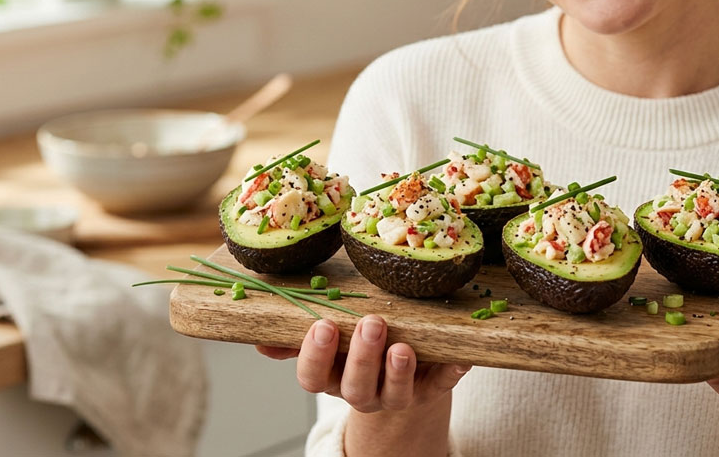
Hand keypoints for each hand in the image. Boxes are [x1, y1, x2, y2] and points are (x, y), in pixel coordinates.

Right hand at [256, 314, 471, 412]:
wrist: (407, 369)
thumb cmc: (362, 342)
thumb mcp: (330, 339)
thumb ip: (296, 334)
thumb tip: (258, 338)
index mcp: (333, 376)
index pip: (313, 377)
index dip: (316, 355)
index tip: (323, 325)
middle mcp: (362, 392)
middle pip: (355, 386)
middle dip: (362, 357)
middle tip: (370, 324)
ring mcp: (398, 395)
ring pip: (395, 394)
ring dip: (398, 371)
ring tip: (403, 347)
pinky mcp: (433, 388)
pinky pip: (443, 384)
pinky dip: (451, 372)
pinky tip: (459, 358)